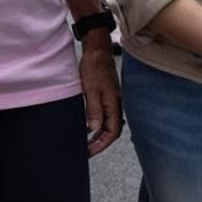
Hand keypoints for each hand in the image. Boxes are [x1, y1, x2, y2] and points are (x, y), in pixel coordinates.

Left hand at [80, 42, 121, 156]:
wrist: (97, 50)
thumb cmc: (94, 66)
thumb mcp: (91, 89)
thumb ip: (94, 109)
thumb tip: (94, 128)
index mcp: (114, 104)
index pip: (112, 132)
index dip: (101, 144)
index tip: (89, 152)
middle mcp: (115, 104)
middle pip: (111, 131)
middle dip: (100, 143)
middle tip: (86, 151)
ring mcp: (111, 100)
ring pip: (108, 124)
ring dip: (98, 135)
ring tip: (86, 142)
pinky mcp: (106, 96)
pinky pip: (104, 115)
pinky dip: (97, 124)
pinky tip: (88, 126)